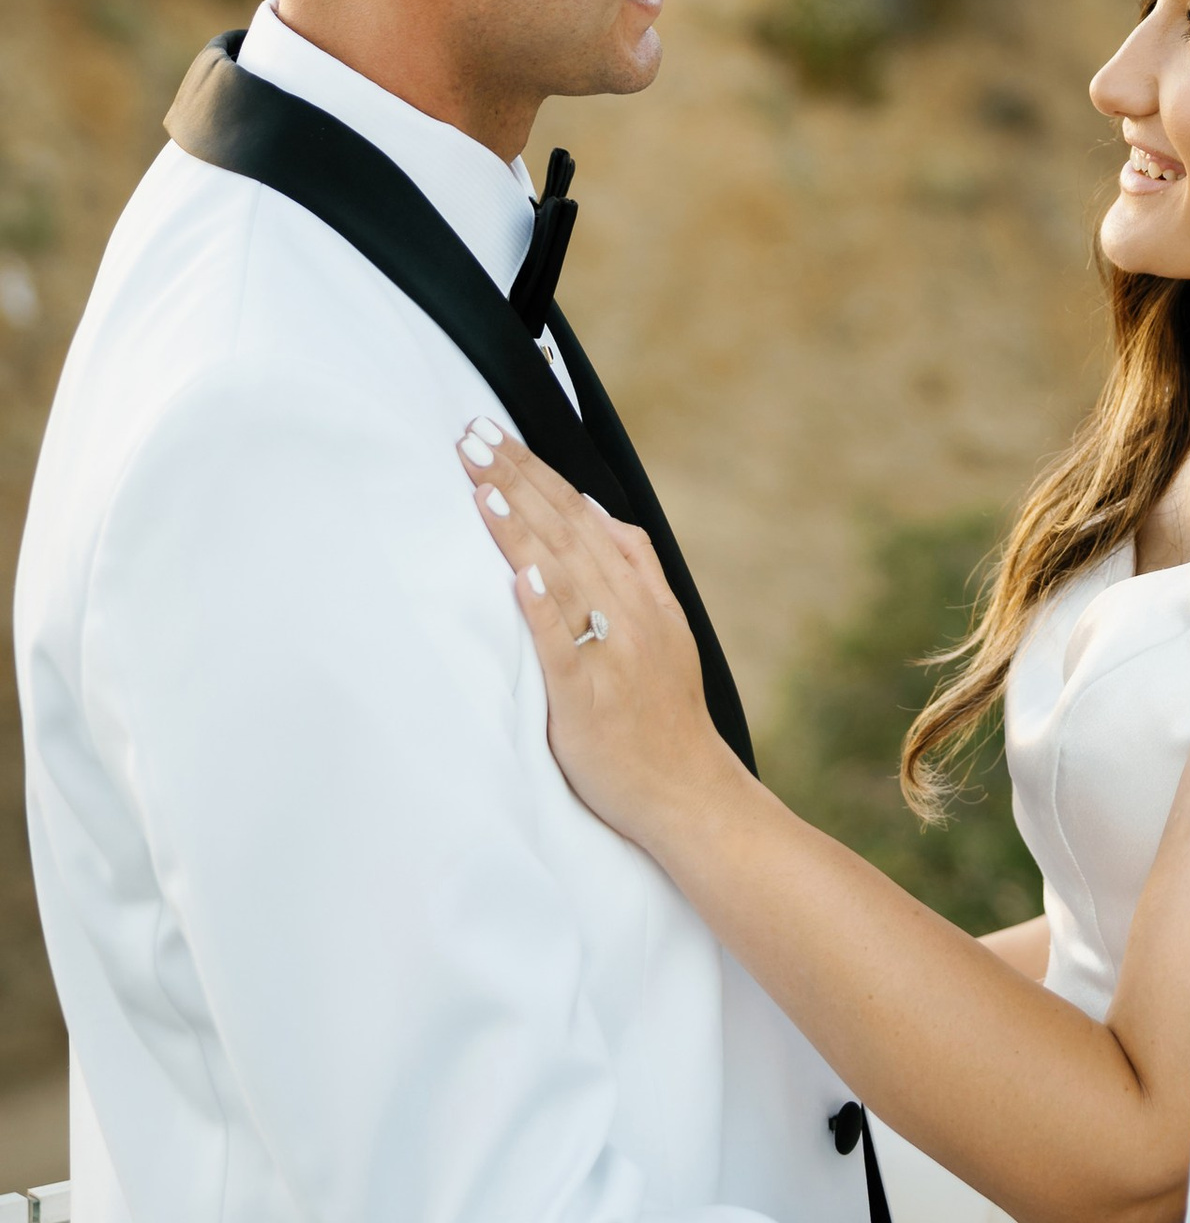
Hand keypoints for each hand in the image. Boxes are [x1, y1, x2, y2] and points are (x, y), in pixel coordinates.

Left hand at [457, 430, 731, 852]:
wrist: (687, 789)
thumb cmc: (663, 714)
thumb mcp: (665, 626)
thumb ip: (634, 568)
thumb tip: (594, 512)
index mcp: (640, 591)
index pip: (579, 514)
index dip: (535, 470)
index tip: (494, 433)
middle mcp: (628, 610)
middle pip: (564, 529)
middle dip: (515, 477)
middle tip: (470, 434)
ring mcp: (611, 651)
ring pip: (562, 572)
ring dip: (518, 523)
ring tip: (480, 482)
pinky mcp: (588, 697)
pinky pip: (564, 644)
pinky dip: (542, 605)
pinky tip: (516, 572)